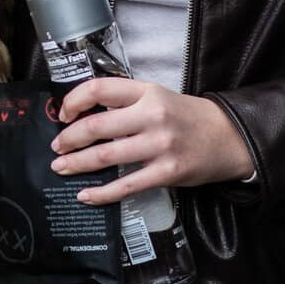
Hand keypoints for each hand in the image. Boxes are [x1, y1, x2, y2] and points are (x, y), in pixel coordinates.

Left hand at [47, 76, 253, 204]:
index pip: (100, 88)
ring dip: (78, 164)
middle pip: (97, 125)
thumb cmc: (185, 117)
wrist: (227, 137)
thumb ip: (125, 101)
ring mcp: (160, 145)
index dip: (74, 101)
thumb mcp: (156, 96)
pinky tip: (86, 195)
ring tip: (62, 168)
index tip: (63, 114)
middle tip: (57, 148)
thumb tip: (83, 115)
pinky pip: (126, 185)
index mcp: (146, 92)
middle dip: (69, 139)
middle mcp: (152, 116)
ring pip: (106, 155)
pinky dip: (102, 192)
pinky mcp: (167, 172)